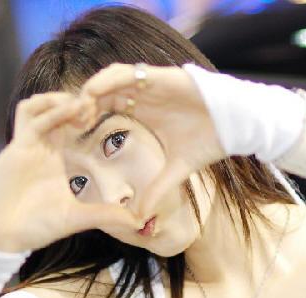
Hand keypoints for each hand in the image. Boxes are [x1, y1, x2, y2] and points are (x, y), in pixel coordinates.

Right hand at [0, 92, 141, 252]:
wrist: (1, 238)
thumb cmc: (36, 228)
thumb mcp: (78, 218)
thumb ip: (106, 215)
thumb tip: (138, 222)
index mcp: (56, 158)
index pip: (71, 122)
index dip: (89, 113)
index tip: (111, 114)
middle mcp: (42, 147)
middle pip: (56, 108)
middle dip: (79, 101)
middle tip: (101, 105)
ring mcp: (28, 145)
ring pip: (41, 105)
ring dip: (63, 100)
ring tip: (85, 107)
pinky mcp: (16, 147)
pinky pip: (29, 116)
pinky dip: (49, 108)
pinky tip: (69, 112)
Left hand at [79, 63, 226, 219]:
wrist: (237, 127)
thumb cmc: (209, 142)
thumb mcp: (176, 170)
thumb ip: (157, 189)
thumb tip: (141, 217)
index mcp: (144, 112)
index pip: (106, 107)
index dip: (88, 117)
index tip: (73, 134)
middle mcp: (145, 95)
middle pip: (103, 92)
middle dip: (83, 103)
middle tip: (68, 121)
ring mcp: (152, 84)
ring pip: (111, 79)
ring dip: (91, 91)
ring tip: (78, 109)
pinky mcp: (163, 76)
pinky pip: (129, 72)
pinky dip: (108, 80)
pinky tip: (93, 94)